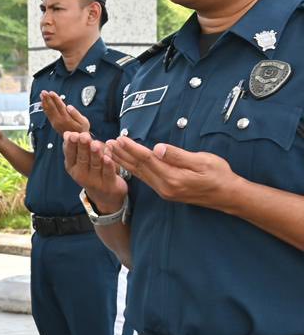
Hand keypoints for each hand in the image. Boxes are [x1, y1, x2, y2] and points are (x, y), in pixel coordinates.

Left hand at [41, 91, 89, 134]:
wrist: (76, 141)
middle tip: (43, 92)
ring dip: (44, 102)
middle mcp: (59, 120)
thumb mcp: (84, 122)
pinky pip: (48, 114)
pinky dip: (45, 108)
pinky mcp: (53, 124)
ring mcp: (55, 122)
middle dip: (47, 99)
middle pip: (52, 108)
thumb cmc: (81, 130)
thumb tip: (68, 106)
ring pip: (48, 111)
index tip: (51, 92)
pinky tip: (43, 103)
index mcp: (67, 118)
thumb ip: (76, 114)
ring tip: (42, 95)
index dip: (55, 99)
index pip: (60, 106)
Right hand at [63, 131, 127, 211]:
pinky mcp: (108, 184)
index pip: (70, 155)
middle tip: (84, 136)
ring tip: (95, 144)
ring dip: (95, 154)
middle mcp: (82, 175)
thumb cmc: (91, 172)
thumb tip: (67, 133)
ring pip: (95, 165)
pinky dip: (108, 165)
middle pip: (83, 159)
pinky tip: (108, 158)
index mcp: (73, 167)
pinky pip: (108, 173)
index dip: (71, 145)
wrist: (105, 196)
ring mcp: (95, 180)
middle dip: (83, 147)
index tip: (72, 135)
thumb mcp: (79, 162)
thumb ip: (74, 148)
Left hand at [107, 136, 238, 209]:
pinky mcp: (165, 191)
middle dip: (122, 154)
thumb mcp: (203, 161)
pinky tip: (126, 163)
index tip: (120, 138)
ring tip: (110, 151)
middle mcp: (164, 187)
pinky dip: (133, 169)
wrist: (228, 195)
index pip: (147, 160)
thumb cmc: (219, 175)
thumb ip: (178, 155)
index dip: (132, 148)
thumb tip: (157, 148)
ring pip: (139, 174)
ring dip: (124, 162)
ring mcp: (163, 191)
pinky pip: (144, 178)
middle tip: (107, 143)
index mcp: (173, 178)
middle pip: (139, 167)